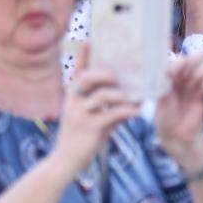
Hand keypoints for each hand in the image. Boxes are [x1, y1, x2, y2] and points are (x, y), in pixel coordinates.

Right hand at [52, 54, 138, 175]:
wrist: (65, 162)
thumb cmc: (80, 141)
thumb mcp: (92, 121)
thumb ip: (108, 110)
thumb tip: (132, 104)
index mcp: (72, 98)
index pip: (77, 73)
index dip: (83, 57)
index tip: (88, 40)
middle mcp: (73, 103)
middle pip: (87, 78)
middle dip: (106, 74)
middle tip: (121, 77)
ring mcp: (80, 114)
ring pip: (103, 95)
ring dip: (122, 95)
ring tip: (136, 98)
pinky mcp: (90, 127)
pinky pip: (112, 113)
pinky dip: (127, 111)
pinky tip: (137, 112)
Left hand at [155, 54, 202, 168]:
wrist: (177, 136)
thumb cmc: (165, 119)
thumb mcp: (161, 101)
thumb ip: (166, 84)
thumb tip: (168, 69)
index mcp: (168, 77)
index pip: (176, 62)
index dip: (180, 62)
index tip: (178, 67)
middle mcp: (181, 78)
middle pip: (193, 60)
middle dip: (194, 61)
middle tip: (194, 67)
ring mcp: (194, 85)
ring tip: (199, 80)